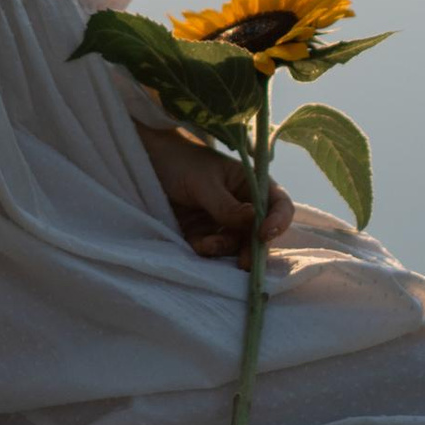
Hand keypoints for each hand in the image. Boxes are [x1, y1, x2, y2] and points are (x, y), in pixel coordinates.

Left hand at [143, 132, 295, 262]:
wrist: (146, 162)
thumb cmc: (180, 162)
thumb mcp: (204, 182)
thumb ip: (226, 205)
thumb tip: (254, 220)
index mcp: (250, 184)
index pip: (277, 204)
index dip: (278, 220)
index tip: (265, 233)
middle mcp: (241, 204)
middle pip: (258, 232)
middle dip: (253, 247)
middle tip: (245, 263)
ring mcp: (222, 220)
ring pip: (235, 245)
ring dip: (225, 249)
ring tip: (207, 245)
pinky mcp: (202, 233)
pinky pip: (212, 249)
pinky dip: (207, 250)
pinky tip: (198, 245)